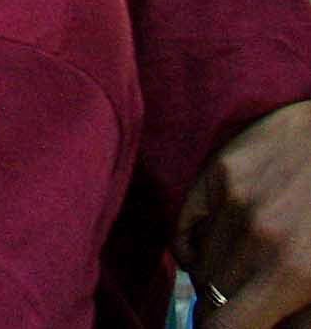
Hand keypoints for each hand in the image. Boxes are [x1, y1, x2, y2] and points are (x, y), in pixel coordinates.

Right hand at [174, 100, 310, 326]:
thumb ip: (301, 317)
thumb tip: (264, 323)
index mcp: (292, 271)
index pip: (226, 328)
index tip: (228, 328)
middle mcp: (256, 235)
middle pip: (212, 297)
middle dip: (225, 310)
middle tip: (245, 307)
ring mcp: (233, 198)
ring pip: (200, 264)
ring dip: (215, 279)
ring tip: (242, 275)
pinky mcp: (220, 170)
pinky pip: (184, 229)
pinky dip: (193, 248)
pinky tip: (212, 251)